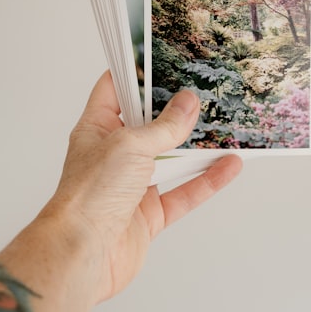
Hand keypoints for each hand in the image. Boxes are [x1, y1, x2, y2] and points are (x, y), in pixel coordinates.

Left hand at [46, 71, 241, 302]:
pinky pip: (184, 192)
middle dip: (176, 110)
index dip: (137, 73)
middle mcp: (114, 155)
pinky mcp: (148, 214)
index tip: (164, 57)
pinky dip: (207, 180)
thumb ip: (163, 127)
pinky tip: (229, 166)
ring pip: (171, 159)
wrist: (81, 254)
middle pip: (149, 125)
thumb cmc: (89, 196)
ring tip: (225, 124)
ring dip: (197, 146)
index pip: (114, 91)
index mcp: (97, 130)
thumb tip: (188, 103)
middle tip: (205, 88)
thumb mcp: (129, 146)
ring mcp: (132, 185)